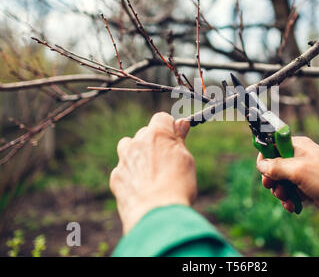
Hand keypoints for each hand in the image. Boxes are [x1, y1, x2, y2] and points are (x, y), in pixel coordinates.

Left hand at [110, 112, 195, 233]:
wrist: (155, 216)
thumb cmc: (176, 187)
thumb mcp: (186, 160)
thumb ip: (180, 140)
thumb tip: (181, 124)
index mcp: (157, 135)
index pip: (161, 118)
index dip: (169, 127)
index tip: (176, 138)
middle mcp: (137, 143)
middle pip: (144, 133)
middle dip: (154, 142)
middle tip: (167, 160)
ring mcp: (124, 160)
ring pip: (128, 147)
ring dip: (137, 153)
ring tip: (150, 171)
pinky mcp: (116, 177)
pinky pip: (123, 169)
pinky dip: (130, 174)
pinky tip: (142, 188)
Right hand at [256, 137, 318, 222]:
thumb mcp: (297, 170)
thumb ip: (276, 167)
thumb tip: (261, 165)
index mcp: (297, 146)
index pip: (272, 146)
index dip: (265, 158)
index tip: (263, 172)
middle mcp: (299, 157)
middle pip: (274, 167)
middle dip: (271, 179)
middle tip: (271, 188)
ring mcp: (304, 173)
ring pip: (282, 182)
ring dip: (280, 192)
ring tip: (286, 199)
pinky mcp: (308, 188)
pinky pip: (291, 193)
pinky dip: (289, 200)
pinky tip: (292, 207)